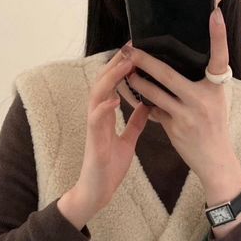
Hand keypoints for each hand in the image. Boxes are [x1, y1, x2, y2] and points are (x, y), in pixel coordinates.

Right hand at [58, 45, 150, 228]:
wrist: (98, 192)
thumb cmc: (109, 168)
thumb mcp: (128, 141)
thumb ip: (135, 122)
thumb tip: (146, 105)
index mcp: (106, 117)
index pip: (112, 85)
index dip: (121, 68)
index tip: (134, 52)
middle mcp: (97, 118)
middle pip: (102, 84)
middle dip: (115, 65)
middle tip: (130, 48)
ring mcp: (94, 130)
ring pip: (96, 97)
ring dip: (109, 79)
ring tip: (124, 65)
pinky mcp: (94, 143)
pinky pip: (95, 121)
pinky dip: (103, 108)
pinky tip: (114, 98)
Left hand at [121, 7, 240, 191]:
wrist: (215, 161)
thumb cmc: (215, 127)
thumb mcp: (216, 101)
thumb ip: (202, 84)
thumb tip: (183, 64)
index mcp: (216, 88)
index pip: (219, 57)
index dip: (219, 35)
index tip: (214, 14)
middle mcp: (202, 99)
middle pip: (168, 74)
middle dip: (146, 60)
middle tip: (130, 48)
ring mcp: (187, 115)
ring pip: (154, 93)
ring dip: (137, 82)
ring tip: (125, 71)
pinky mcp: (174, 129)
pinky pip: (154, 111)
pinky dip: (144, 103)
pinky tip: (134, 95)